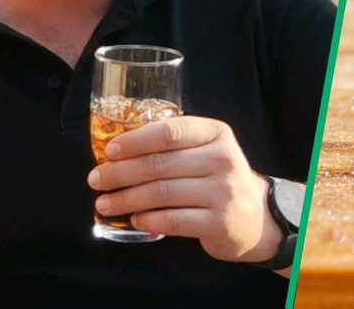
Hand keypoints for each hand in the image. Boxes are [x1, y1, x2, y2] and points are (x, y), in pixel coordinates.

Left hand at [86, 116, 283, 264]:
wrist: (256, 217)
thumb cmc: (219, 179)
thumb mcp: (209, 151)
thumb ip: (175, 145)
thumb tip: (118, 151)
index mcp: (217, 134)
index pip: (170, 131)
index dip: (135, 140)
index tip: (109, 151)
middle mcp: (222, 159)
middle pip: (160, 164)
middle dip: (121, 172)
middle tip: (96, 179)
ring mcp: (223, 192)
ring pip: (161, 193)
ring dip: (126, 199)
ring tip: (104, 203)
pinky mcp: (218, 222)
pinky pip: (172, 220)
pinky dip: (147, 220)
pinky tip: (134, 219)